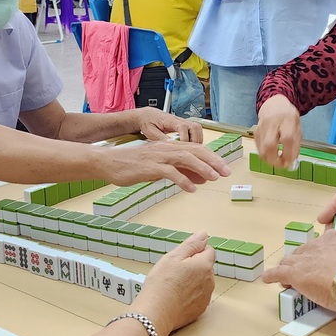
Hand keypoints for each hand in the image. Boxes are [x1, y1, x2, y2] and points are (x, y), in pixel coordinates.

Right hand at [103, 141, 229, 192]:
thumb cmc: (133, 166)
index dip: (212, 157)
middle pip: (195, 151)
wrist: (109, 162)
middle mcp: (166, 149)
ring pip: (185, 158)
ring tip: (214, 178)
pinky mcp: (149, 167)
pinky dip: (183, 180)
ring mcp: (158, 156)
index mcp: (170, 147)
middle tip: (226, 172)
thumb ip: (178, 171)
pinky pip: (170, 172)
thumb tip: (199, 179)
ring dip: (202, 168)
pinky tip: (192, 188)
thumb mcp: (159, 168)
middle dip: (213, 161)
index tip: (224, 167)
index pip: (196, 148)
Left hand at [134, 107, 203, 143]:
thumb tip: (170, 146)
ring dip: (198, 140)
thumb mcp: (150, 132)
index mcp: (170, 120)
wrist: (147, 115)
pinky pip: (195, 131)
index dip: (185, 138)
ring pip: (198, 129)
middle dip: (195, 140)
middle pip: (195, 127)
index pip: (183, 127)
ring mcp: (183, 122)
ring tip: (191, 150)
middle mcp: (179, 120)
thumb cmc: (148, 122)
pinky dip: (195, 140)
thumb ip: (160, 138)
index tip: (182, 147)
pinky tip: (189, 148)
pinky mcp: (184, 126)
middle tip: (189, 151)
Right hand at [134, 231, 215, 334]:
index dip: (194, 252)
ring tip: (173, 285)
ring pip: (201, 282)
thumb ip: (191, 244)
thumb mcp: (174, 257)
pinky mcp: (200, 310)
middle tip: (174, 272)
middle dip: (193, 266)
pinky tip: (176, 297)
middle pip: (205, 267)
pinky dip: (189, 295)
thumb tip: (204, 235)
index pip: (208, 250)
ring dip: (192, 281)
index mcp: (204, 266)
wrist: (156, 312)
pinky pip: (197, 297)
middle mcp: (210, 281)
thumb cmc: (162, 284)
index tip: (180, 259)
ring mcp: (205, 297)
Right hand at [255, 95, 301, 168]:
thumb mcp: (297, 127)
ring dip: (270, 160)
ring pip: (262, 149)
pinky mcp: (255, 132)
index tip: (290, 162)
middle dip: (275, 160)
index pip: (287, 138)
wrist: (273, 105)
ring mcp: (261, 127)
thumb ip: (296, 144)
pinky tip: (272, 155)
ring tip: (278, 162)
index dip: (288, 153)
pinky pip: (259, 148)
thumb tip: (292, 161)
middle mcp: (272, 122)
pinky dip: (265, 155)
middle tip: (282, 166)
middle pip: (270, 145)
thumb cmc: (287, 117)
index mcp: (287, 119)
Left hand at [262, 231, 335, 311]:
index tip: (319, 260)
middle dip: (302, 261)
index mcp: (335, 238)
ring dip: (287, 269)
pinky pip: (277, 273)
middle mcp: (317, 244)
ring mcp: (304, 259)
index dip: (318, 254)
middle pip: (303, 251)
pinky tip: (267, 279)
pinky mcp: (295, 274)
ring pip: (289, 261)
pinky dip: (271, 276)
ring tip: (286, 277)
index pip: (321, 243)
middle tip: (305, 272)